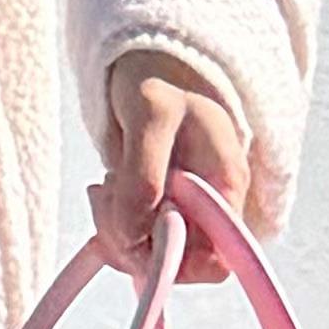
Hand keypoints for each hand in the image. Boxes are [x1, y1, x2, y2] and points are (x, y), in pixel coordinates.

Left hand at [91, 54, 247, 273]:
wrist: (146, 64)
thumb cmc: (157, 79)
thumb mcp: (150, 112)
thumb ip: (143, 174)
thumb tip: (135, 234)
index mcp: (225, 186)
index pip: (217, 261)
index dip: (177, 264)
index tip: (137, 240)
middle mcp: (209, 205)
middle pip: (180, 263)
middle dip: (135, 245)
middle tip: (105, 206)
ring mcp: (182, 207)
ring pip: (151, 253)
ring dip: (117, 232)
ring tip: (103, 189)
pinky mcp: (156, 205)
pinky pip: (134, 236)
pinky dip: (111, 224)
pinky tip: (103, 192)